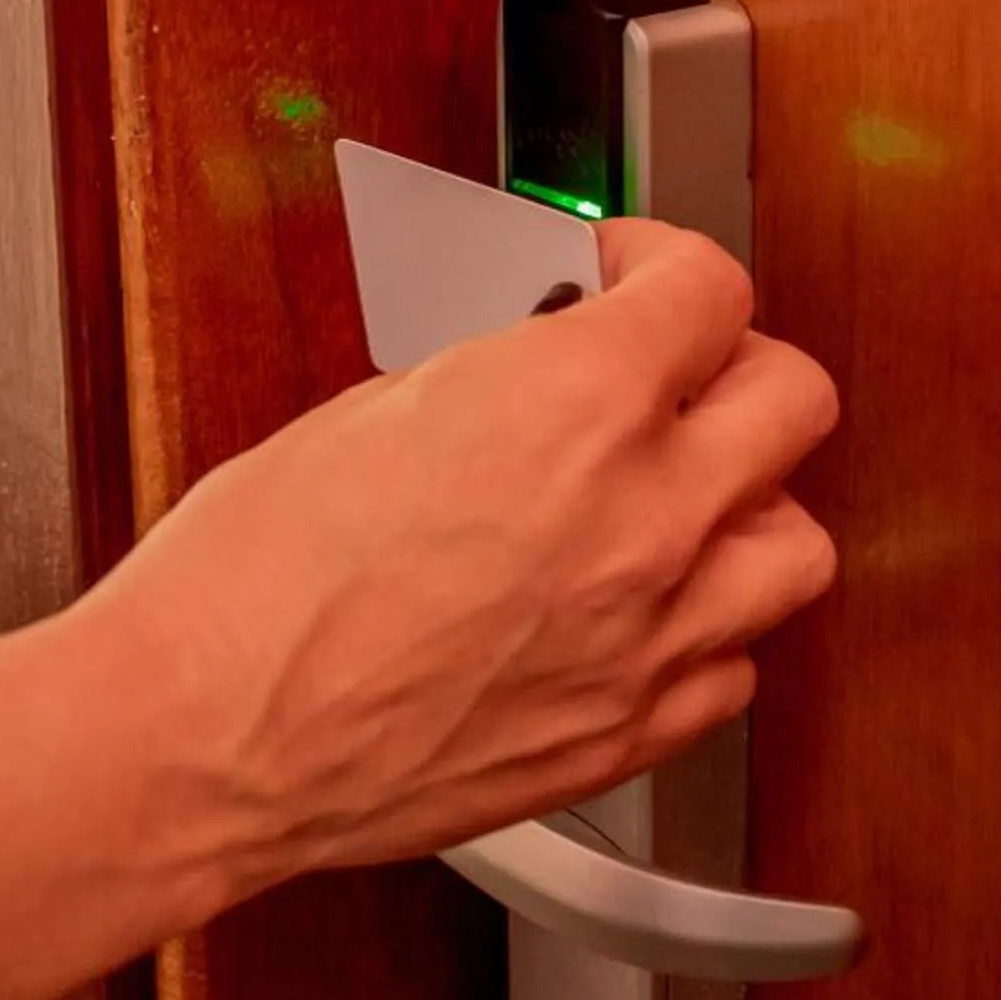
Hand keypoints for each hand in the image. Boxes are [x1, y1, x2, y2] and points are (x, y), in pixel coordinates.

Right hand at [86, 219, 841, 885]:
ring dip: (750, 508)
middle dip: (734, 367)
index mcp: (577, 402)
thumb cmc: (250, 580)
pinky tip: (642, 614)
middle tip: (673, 373)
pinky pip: (734, 670)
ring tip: (683, 499)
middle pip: (795, 399)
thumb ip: (502, 374)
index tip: (628, 277)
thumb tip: (543, 352)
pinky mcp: (628, 735)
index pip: (711, 288)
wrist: (204, 736)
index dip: (663, 263)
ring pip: (797, 546)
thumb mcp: (376, 406)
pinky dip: (705, 634)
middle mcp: (643, 515)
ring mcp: (650, 635)